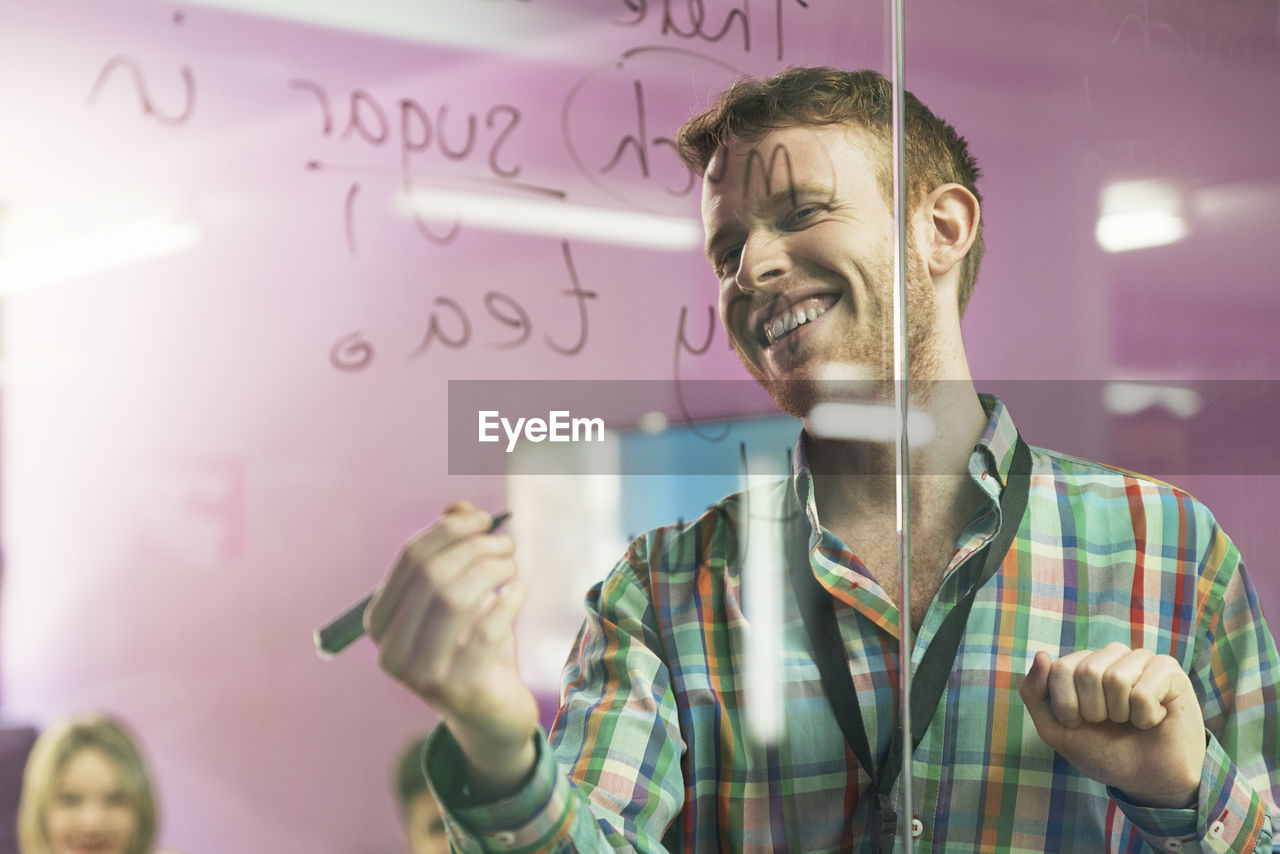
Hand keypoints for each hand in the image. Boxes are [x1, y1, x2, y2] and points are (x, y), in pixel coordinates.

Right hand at [367, 501, 537, 796]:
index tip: (484, 519)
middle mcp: (391, 652)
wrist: (492, 715)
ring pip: (454, 599)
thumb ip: (455, 551)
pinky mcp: (459, 692)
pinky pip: (486, 633)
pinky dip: (507, 602)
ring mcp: (421, 676)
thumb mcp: (462, 596)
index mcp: (380, 623)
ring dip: (491, 569)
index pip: (410, 559)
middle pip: (432, 575)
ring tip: (512, 564)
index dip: (449, 530)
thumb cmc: (474, 646)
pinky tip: (519, 591)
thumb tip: (460, 506)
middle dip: (474, 548)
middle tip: (506, 543)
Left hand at [1019, 642, 1204, 808]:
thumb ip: (1035, 693)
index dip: (1067, 707)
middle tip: (1110, 723)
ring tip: (1131, 719)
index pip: (1059, 670)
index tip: (1080, 723)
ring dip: (1121, 713)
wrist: (1148, 780)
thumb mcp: (1056, 729)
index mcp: (1081, 663)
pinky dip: (1146, 717)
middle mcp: (1110, 655)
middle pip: (1086, 672)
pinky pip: (1144, 692)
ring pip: (1115, 679)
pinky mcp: (1169, 670)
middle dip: (1094, 711)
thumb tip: (1042, 654)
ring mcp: (1140, 658)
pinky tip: (1154, 719)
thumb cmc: (1104, 752)